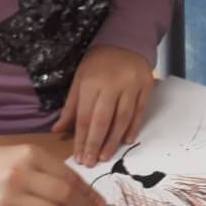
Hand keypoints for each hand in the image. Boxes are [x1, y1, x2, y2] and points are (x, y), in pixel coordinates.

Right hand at [0, 145, 108, 205]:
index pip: (69, 176)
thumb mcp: (27, 156)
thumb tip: (85, 191)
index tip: (99, 200)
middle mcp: (21, 175)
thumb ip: (53, 170)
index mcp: (31, 155)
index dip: (88, 192)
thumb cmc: (1, 164)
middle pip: (64, 195)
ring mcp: (11, 198)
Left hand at [53, 45, 153, 165]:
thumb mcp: (80, 80)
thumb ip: (71, 106)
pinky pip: (139, 111)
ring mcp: (131, 85)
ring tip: (106, 156)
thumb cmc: (98, 64)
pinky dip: (133, 127)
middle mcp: (111, 84)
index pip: (85, 116)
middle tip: (91, 162)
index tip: (78, 157)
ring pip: (122, 118)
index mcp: (91, 82)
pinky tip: (126, 141)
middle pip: (103, 120)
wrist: (125, 42)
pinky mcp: (146, 86)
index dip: (81, 139)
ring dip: (114, 140)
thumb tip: (58, 131)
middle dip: (96, 144)